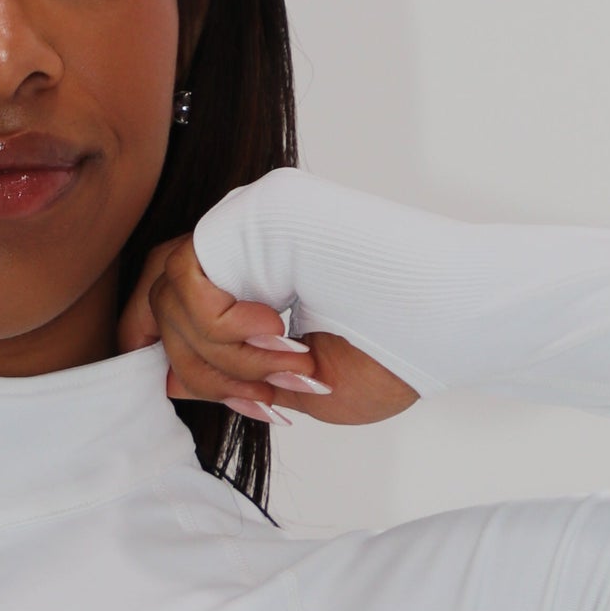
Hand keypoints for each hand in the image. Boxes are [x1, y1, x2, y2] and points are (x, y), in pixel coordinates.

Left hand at [116, 234, 419, 427]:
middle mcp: (245, 238)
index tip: (225, 400)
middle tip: (263, 399)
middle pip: (160, 300)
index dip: (180, 358)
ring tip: (290, 366)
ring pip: (170, 297)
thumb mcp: (300, 386)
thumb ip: (235, 379)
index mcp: (257, 271)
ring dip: (225, 358)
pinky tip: (281, 334)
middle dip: (200, 369)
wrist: (448, 320)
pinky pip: (190, 280)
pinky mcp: (253, 210)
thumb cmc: (393, 354)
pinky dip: (224, 330)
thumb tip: (168, 377)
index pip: (176, 303)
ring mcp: (247, 220)